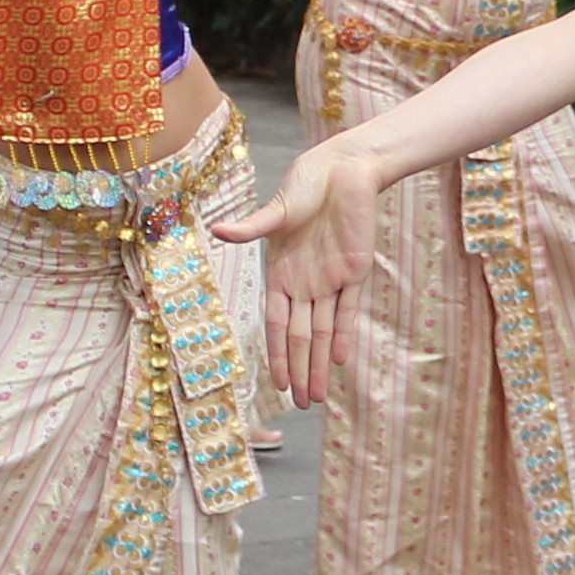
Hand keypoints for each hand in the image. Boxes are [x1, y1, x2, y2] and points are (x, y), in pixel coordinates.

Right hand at [224, 146, 381, 403]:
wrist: (345, 169)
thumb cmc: (305, 184)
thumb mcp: (277, 209)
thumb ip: (252, 226)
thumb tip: (219, 231)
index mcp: (280, 273)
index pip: (277, 325)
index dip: (278, 354)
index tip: (277, 384)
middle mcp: (304, 283)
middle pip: (301, 337)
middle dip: (301, 371)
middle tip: (301, 405)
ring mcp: (330, 280)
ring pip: (325, 331)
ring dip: (322, 363)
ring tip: (319, 395)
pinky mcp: (356, 271)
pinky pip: (349, 311)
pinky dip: (344, 335)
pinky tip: (341, 360)